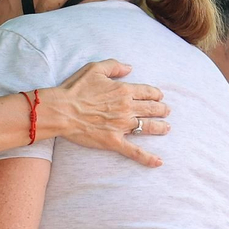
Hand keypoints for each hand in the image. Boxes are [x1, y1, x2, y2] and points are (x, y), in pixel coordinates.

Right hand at [39, 60, 170, 166]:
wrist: (61, 111)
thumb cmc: (75, 89)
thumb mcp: (94, 68)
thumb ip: (114, 66)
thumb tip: (130, 68)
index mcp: (123, 90)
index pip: (147, 92)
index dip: (156, 94)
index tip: (159, 96)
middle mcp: (126, 108)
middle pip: (151, 109)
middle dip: (162, 110)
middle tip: (166, 111)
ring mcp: (121, 126)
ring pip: (147, 127)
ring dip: (160, 127)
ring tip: (166, 128)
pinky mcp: (114, 141)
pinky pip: (134, 151)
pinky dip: (147, 158)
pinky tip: (158, 162)